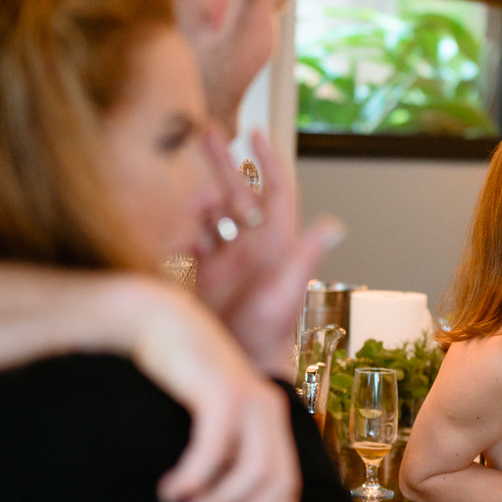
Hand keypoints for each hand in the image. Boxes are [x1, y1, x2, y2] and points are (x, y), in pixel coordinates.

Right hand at [123, 280, 300, 501]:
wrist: (155, 318)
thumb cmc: (177, 375)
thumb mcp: (209, 418)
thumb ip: (224, 454)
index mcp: (271, 418)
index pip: (289, 483)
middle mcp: (268, 409)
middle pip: (275, 485)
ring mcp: (248, 398)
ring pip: (250, 473)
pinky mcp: (220, 390)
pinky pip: (214, 449)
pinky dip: (193, 477)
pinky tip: (171, 489)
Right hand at [192, 131, 342, 377]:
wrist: (241, 369)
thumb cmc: (267, 335)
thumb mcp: (285, 292)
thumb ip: (305, 257)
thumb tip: (335, 224)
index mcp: (277, 243)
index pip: (276, 191)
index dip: (267, 161)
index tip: (252, 133)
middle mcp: (254, 247)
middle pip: (240, 194)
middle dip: (223, 164)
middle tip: (203, 132)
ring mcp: (230, 261)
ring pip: (214, 214)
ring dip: (199, 195)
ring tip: (181, 181)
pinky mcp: (208, 276)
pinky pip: (193, 240)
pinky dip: (181, 227)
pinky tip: (166, 219)